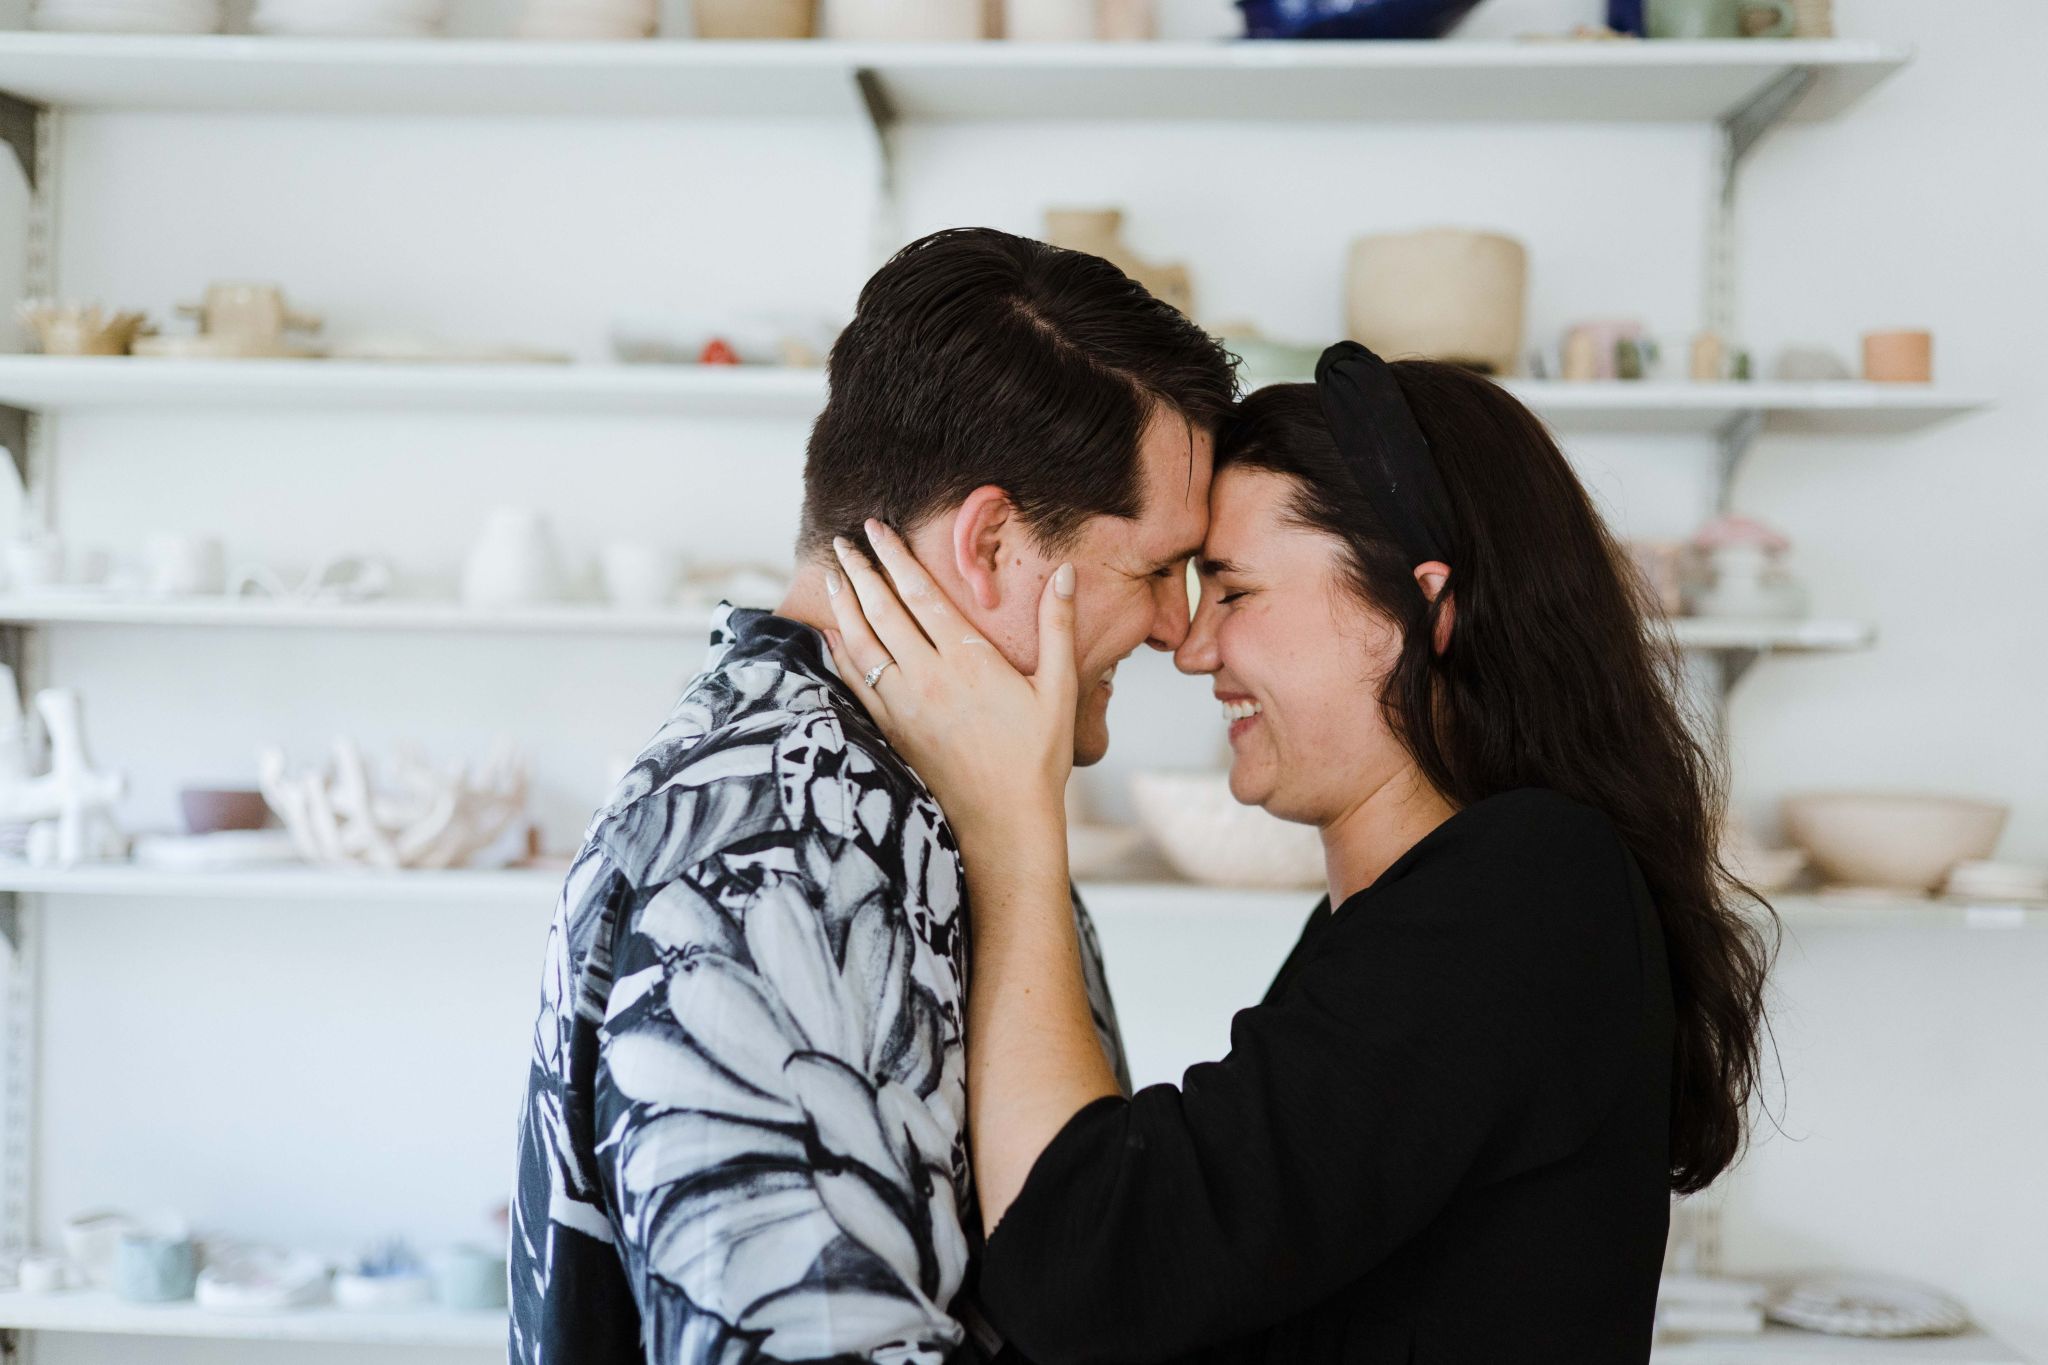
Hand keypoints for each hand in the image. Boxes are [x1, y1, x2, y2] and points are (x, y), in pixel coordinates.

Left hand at [822, 519, 1078, 850]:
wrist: (1004, 823)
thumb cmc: (1037, 758)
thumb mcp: (1059, 689)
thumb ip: (1059, 628)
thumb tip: (1066, 574)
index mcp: (969, 660)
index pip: (922, 594)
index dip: (896, 558)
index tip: (877, 530)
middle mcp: (929, 677)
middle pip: (884, 611)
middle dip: (861, 571)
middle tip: (844, 541)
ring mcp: (905, 705)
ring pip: (863, 643)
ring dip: (845, 605)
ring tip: (833, 575)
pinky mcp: (893, 731)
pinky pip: (856, 684)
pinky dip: (840, 655)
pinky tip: (830, 637)